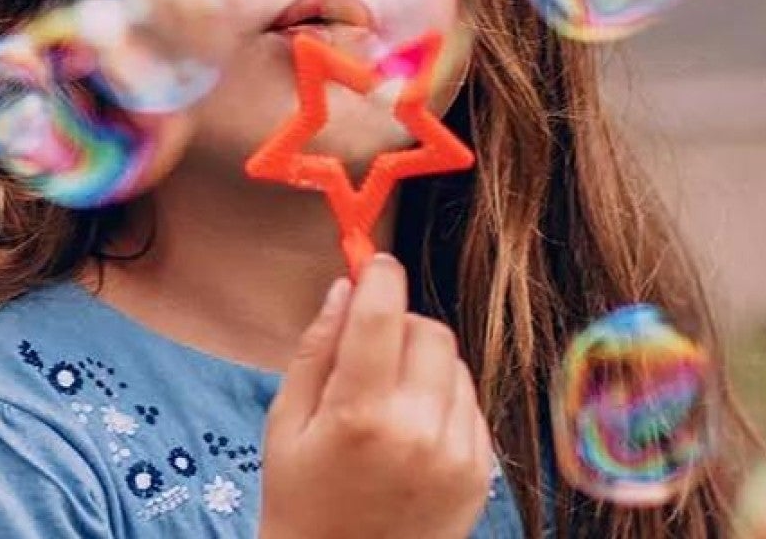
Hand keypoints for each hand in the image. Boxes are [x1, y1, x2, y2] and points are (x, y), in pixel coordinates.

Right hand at [260, 255, 493, 538]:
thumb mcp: (286, 426)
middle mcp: (416, 430)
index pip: (382, 313)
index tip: (375, 264)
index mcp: (359, 414)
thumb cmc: (301, 502)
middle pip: (429, 330)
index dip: (380, 276)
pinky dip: (444, 403)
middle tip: (371, 351)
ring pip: (454, 365)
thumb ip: (316, 351)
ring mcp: (455, 453)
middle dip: (400, 325)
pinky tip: (411, 433)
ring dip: (424, 365)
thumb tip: (346, 288)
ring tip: (388, 402)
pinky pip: (471, 404)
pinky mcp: (479, 473)